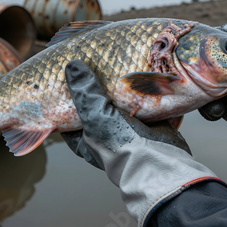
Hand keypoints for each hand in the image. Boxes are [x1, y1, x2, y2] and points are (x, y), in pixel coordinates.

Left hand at [61, 60, 225, 226]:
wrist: (158, 161)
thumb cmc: (119, 144)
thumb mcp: (95, 114)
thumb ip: (85, 91)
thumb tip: (72, 66)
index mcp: (86, 137)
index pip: (70, 117)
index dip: (67, 100)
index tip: (67, 79)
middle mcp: (107, 134)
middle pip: (99, 107)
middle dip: (101, 90)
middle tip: (97, 67)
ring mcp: (131, 131)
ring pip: (125, 105)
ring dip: (126, 90)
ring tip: (121, 66)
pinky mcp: (152, 126)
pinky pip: (149, 106)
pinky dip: (149, 94)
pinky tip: (146, 76)